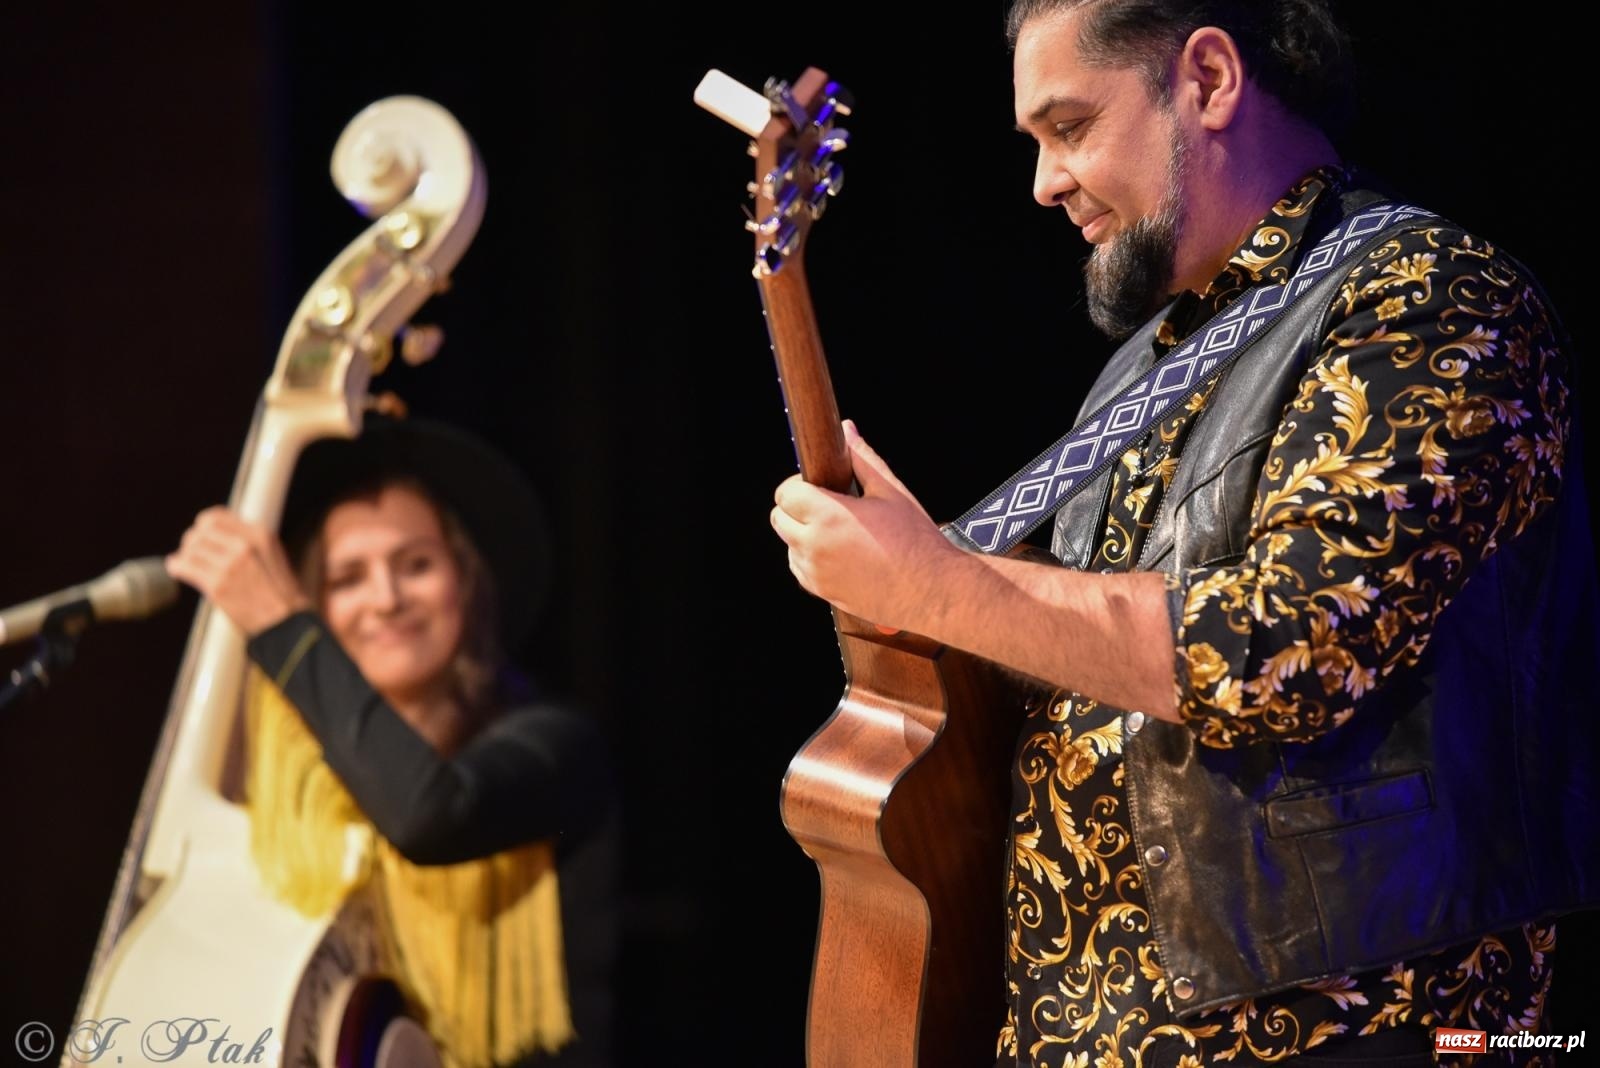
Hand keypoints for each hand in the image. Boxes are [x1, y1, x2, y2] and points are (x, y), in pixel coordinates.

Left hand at [165, 506, 311, 635]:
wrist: (285, 621)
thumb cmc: (279, 591)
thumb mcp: (272, 553)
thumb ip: (248, 540)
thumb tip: (217, 533)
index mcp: (260, 534)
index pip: (216, 516)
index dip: (203, 524)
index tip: (201, 533)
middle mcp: (244, 545)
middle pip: (200, 531)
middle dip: (191, 541)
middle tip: (191, 552)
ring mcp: (230, 565)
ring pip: (190, 549)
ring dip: (184, 556)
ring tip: (186, 563)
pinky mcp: (217, 585)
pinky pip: (184, 567)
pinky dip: (176, 567)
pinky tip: (177, 570)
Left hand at [770, 420, 961, 630]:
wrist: (933, 591)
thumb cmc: (917, 542)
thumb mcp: (891, 492)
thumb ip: (862, 459)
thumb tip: (847, 431)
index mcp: (829, 516)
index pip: (786, 493)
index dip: (799, 484)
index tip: (818, 485)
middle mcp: (815, 546)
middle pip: (779, 518)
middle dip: (796, 507)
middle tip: (826, 505)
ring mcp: (816, 573)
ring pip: (788, 544)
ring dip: (802, 533)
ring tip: (838, 531)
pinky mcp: (822, 593)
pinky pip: (799, 568)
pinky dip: (810, 558)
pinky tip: (839, 552)